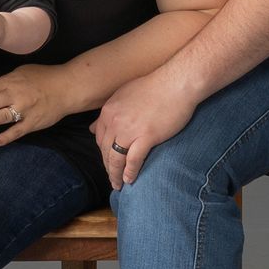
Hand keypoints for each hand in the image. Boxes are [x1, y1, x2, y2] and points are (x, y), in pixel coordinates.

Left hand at [0, 64, 73, 146]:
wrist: (68, 87)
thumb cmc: (44, 77)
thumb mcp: (22, 72)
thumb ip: (6, 80)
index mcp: (12, 81)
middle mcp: (16, 95)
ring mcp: (25, 110)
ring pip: (3, 116)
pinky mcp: (33, 123)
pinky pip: (17, 131)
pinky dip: (6, 137)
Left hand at [92, 68, 198, 189]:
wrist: (176, 83)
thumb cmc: (154, 86)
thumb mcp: (124, 94)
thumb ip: (109, 112)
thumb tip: (93, 128)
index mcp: (109, 111)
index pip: (100, 139)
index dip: (103, 153)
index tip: (108, 161)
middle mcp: (115, 121)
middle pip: (106, 151)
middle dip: (108, 167)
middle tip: (112, 178)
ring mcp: (130, 130)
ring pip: (116, 159)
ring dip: (116, 174)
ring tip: (119, 184)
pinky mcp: (147, 137)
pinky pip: (133, 160)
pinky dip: (130, 172)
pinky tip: (130, 180)